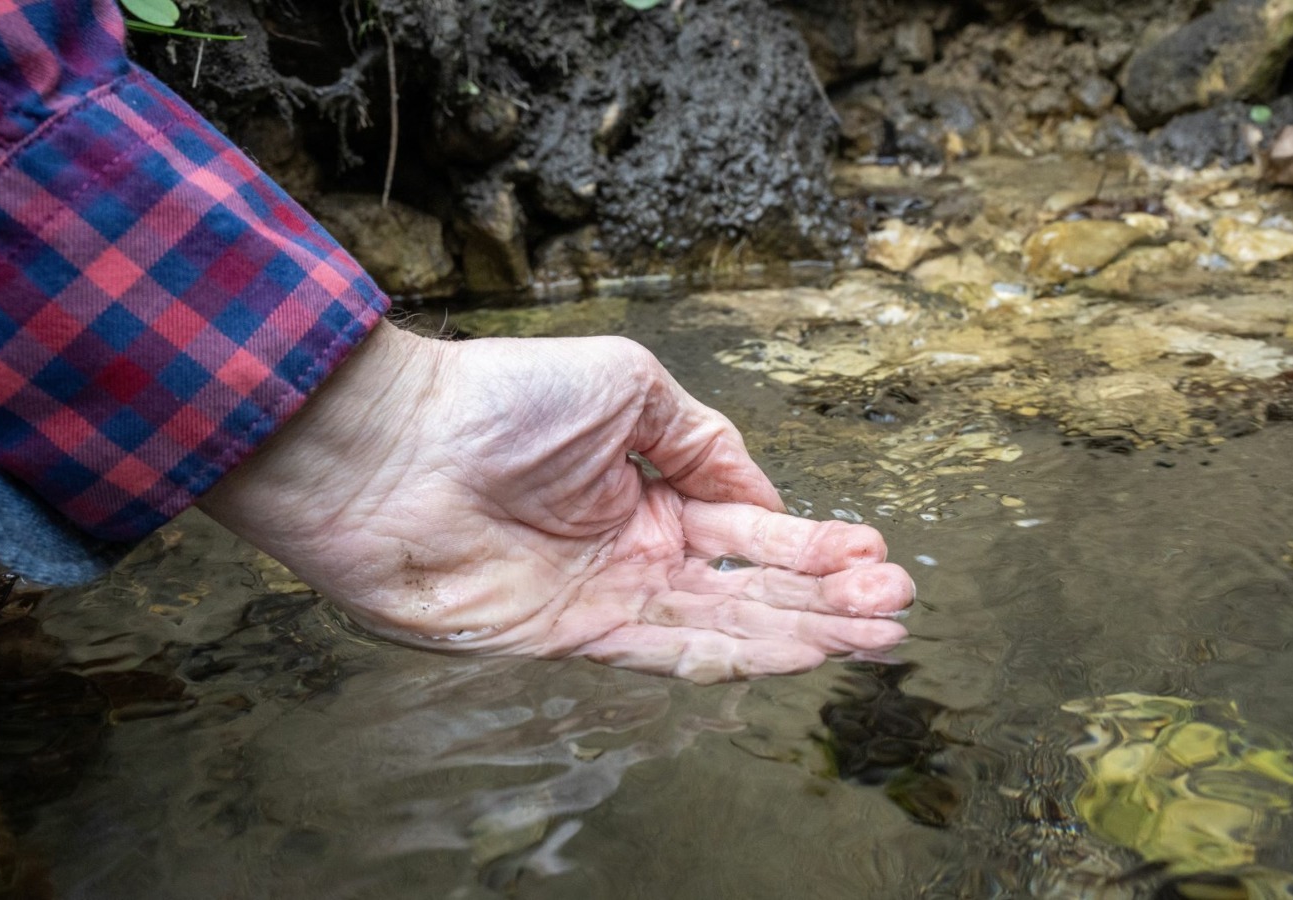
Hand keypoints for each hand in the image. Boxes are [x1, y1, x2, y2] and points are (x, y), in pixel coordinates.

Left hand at [198, 324, 913, 681]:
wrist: (392, 449)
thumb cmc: (500, 398)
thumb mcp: (626, 385)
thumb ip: (700, 439)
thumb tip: (761, 500)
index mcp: (649, 487)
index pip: (750, 526)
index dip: (815, 542)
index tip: (877, 549)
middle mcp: (636, 547)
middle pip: (750, 583)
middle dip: (829, 595)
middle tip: (899, 604)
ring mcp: (607, 596)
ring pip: (725, 623)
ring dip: (803, 631)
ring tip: (877, 634)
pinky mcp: (570, 638)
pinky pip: (668, 653)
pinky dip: (737, 656)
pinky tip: (797, 652)